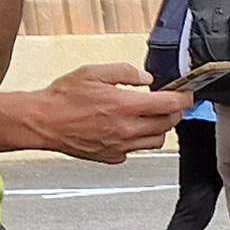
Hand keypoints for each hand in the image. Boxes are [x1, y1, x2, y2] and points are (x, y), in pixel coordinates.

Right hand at [15, 64, 186, 161]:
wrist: (42, 122)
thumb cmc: (63, 98)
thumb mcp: (94, 72)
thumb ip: (125, 72)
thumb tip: (145, 79)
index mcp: (125, 106)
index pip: (170, 104)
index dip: (184, 98)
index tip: (187, 95)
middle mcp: (127, 129)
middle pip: (168, 124)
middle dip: (172, 112)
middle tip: (166, 103)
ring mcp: (121, 146)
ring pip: (156, 141)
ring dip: (158, 128)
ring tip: (147, 116)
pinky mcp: (112, 157)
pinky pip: (136, 150)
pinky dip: (138, 140)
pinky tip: (127, 129)